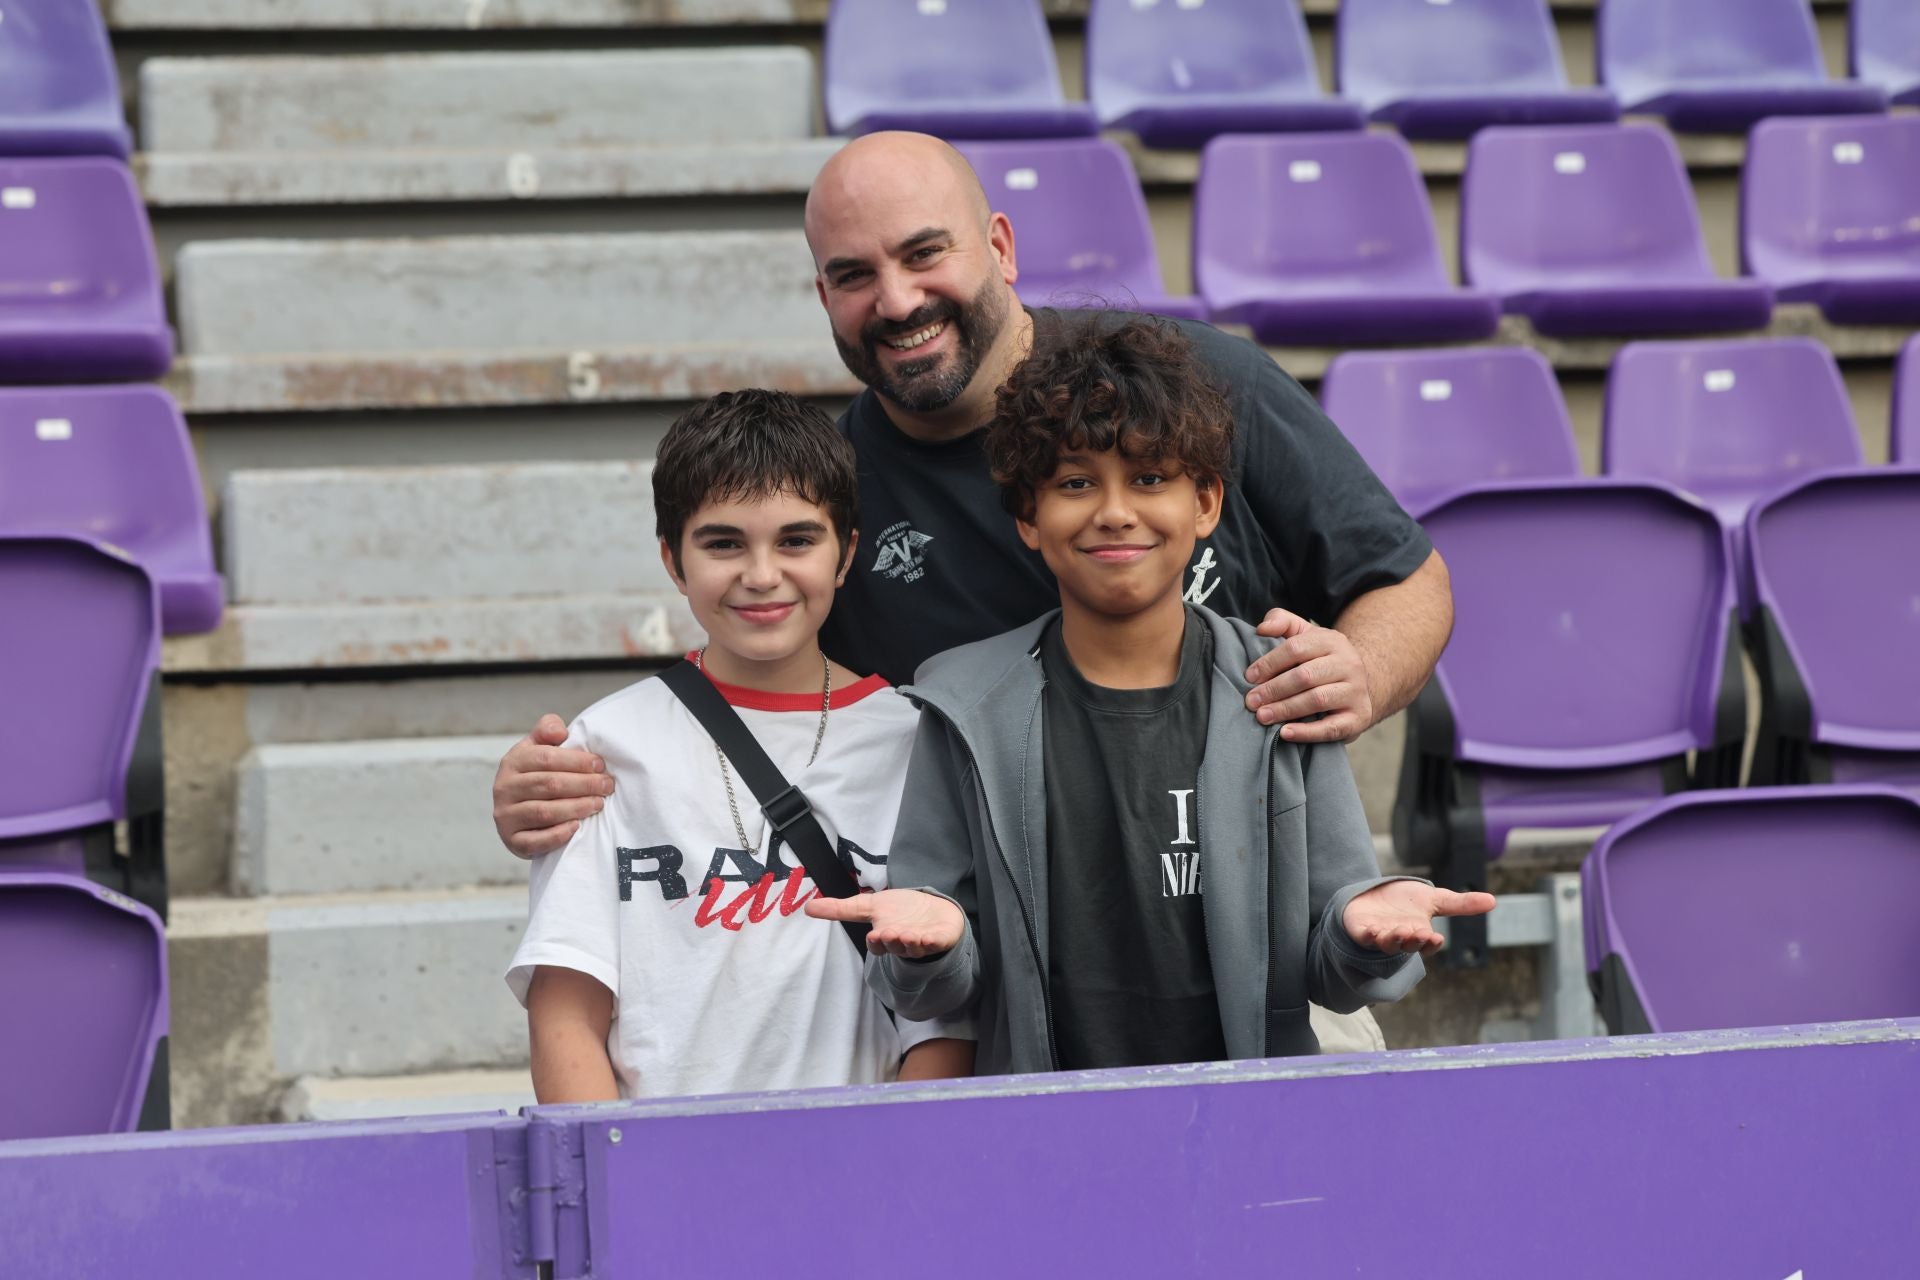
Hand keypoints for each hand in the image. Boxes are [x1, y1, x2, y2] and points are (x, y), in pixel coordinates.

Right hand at [492, 714, 614, 858]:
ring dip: (576, 807)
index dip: (576, 761)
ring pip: (544, 812)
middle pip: (549, 785)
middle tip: (607, 786)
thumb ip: (547, 730)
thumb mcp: (537, 747)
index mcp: (512, 762)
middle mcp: (504, 788)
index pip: (545, 758)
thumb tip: (560, 732)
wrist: (518, 812)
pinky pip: (535, 841)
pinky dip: (558, 835)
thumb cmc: (536, 775)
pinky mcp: (511, 840)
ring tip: (598, 804)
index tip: (600, 765)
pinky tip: (576, 827)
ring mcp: (505, 816)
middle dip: (583, 784)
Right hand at [805, 889, 965, 957]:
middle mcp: (902, 944)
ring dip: (910, 943)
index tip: (874, 935)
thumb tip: (807, 908)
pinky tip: (930, 937)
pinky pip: (936, 944)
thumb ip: (840, 909)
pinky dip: (933, 942)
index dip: (876, 942)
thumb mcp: (869, 906)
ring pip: (914, 948)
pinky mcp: (941, 938)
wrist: (931, 910)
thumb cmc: (899, 911)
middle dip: (892, 942)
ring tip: (908, 934)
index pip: (878, 944)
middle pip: (895, 947)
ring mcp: (922, 943)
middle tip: (889, 934)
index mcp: (884, 938)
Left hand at [1246, 608, 1373, 742]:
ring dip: (1286, 709)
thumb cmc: (1320, 660)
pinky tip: (1285, 733)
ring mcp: (1356, 691)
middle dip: (1274, 689)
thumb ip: (1282, 622)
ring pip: (1317, 699)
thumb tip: (1262, 628)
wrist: (1360, 685)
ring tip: (1262, 716)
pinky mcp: (1358, 717)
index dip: (1269, 663)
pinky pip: (1331, 727)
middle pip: (1305, 676)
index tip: (1249, 677)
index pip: (1296, 648)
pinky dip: (1307, 732)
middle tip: (1251, 702)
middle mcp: (1348, 664)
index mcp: (1332, 641)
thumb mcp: (1305, 635)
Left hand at [1342, 882, 1496, 957]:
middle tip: (1419, 933)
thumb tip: (1493, 901)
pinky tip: (1371, 931)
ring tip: (1399, 931)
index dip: (1431, 944)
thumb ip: (1461, 904)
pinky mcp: (1361, 930)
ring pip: (1387, 944)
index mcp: (1420, 935)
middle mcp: (1401, 939)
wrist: (1374, 894)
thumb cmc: (1405, 901)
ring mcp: (1380, 936)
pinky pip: (1364, 937)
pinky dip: (1368, 936)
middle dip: (1414, 941)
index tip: (1436, 938)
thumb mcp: (1434, 899)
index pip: (1428, 945)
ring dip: (1393, 940)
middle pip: (1408, 946)